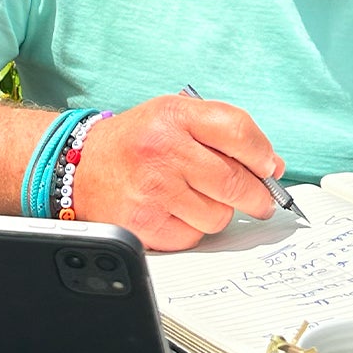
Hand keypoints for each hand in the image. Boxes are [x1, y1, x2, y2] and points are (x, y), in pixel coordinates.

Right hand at [72, 95, 283, 250]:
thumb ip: (223, 132)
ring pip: (218, 215)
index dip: (262, 153)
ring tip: (198, 199)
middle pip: (235, 181)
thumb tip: (272, 167)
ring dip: (219, 212)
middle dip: (257, 196)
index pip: (238, 130)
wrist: (80, 167)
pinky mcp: (143, 224)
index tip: (269, 167)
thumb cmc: (138, 141)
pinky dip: (192, 230)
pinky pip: (192, 237)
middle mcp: (163, 150)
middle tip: (260, 200)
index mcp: (175, 115)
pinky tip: (175, 213)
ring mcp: (152, 189)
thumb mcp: (175, 116)